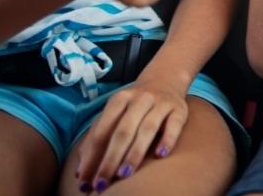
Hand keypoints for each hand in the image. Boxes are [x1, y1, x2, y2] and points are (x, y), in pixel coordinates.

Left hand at [75, 75, 188, 191]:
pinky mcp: (179, 109)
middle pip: (123, 131)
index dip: (92, 157)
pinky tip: (160, 155)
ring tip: (124, 175)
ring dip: (134, 153)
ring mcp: (161, 103)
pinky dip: (167, 140)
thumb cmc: (134, 105)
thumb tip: (82, 173)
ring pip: (147, 129)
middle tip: (102, 184)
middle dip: (110, 159)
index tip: (86, 181)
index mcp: (119, 100)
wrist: (166, 79)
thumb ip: (97, 138)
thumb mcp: (115, 113)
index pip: (102, 131)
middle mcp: (140, 99)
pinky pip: (174, 125)